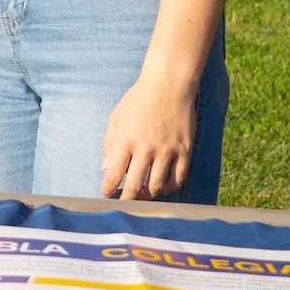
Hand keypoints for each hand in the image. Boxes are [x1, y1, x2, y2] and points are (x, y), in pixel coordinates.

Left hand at [100, 74, 194, 199]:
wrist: (168, 86)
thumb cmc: (138, 101)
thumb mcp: (116, 118)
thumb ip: (109, 143)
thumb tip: (105, 168)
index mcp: (125, 141)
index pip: (114, 174)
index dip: (108, 189)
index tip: (105, 194)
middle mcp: (146, 149)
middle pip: (136, 185)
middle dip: (127, 199)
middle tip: (124, 204)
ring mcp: (167, 151)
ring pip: (157, 185)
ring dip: (148, 195)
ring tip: (142, 197)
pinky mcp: (185, 150)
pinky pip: (179, 178)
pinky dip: (170, 187)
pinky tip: (163, 188)